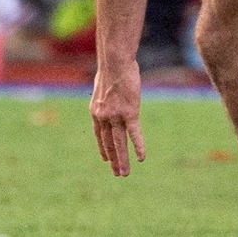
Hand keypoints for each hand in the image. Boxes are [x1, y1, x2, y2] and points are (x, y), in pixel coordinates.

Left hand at [89, 56, 146, 176]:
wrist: (114, 63)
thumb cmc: (111, 69)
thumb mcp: (103, 85)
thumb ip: (105, 95)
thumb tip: (109, 93)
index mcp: (96, 112)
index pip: (99, 135)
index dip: (103, 148)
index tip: (106, 160)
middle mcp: (103, 117)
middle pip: (108, 143)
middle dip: (113, 159)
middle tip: (117, 173)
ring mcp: (116, 116)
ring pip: (119, 143)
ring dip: (122, 159)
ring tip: (124, 173)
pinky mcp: (129, 113)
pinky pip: (134, 134)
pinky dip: (138, 146)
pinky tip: (141, 158)